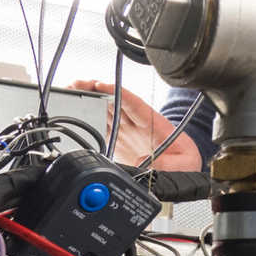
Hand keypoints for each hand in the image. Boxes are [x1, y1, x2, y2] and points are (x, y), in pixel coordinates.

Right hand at [74, 80, 202, 172]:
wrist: (182, 171)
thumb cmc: (185, 162)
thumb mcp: (185, 163)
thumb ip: (167, 163)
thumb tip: (143, 163)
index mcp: (153, 124)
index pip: (133, 104)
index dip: (118, 93)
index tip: (102, 86)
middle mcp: (137, 124)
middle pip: (114, 101)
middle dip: (95, 90)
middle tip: (77, 85)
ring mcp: (126, 131)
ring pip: (105, 109)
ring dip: (88, 99)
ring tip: (70, 91)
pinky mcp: (118, 141)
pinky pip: (101, 125)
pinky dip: (87, 117)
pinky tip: (74, 111)